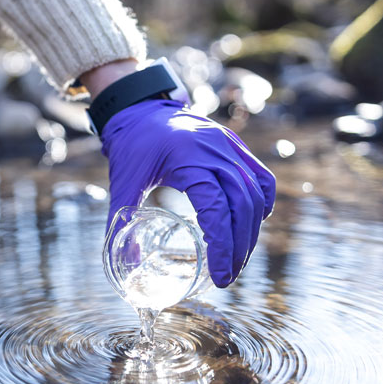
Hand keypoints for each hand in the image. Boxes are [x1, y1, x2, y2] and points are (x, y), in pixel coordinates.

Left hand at [102, 99, 275, 286]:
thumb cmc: (131, 144)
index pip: (216, 208)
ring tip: (237, 260)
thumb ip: (121, 221)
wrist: (141, 107)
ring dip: (250, 232)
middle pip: (242, 205)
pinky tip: (252, 226)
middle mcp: (216, 150)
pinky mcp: (235, 146)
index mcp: (188, 159)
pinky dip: (261, 204)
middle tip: (227, 276)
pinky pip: (261, 177)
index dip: (222, 245)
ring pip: (255, 194)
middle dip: (239, 247)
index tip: (219, 275)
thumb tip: (129, 264)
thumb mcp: (122, 183)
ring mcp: (230, 146)